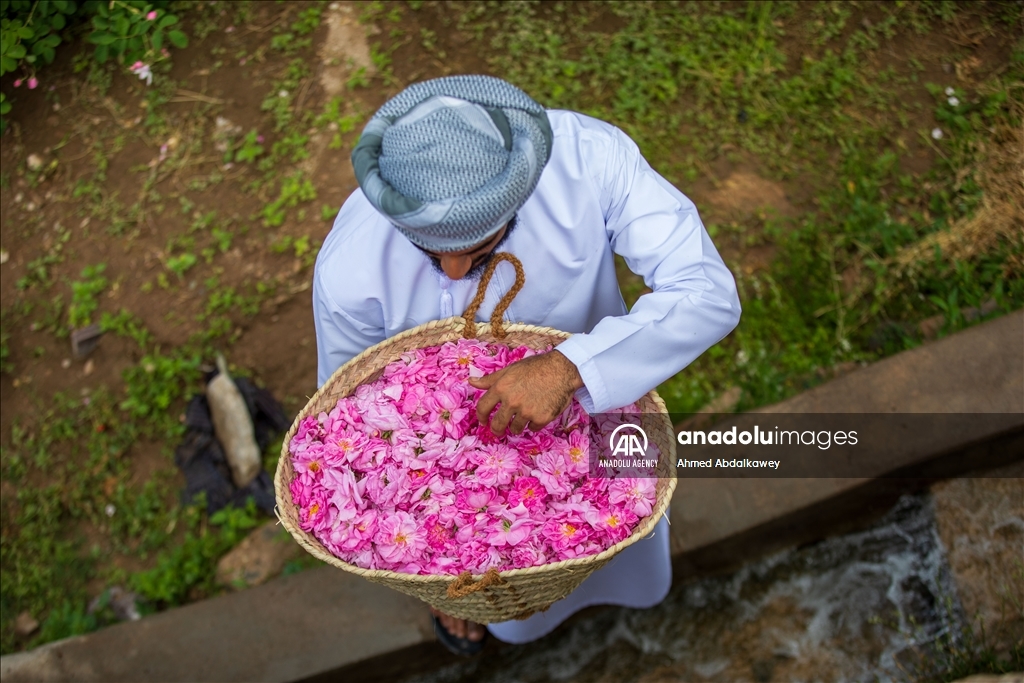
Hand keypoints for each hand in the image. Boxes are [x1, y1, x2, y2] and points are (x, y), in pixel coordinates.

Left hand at [469, 350, 583, 435]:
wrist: (562, 370)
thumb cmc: (536, 367)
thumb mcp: (511, 369)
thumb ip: (490, 379)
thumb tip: (471, 382)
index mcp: (501, 388)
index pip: (483, 407)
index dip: (481, 417)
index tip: (483, 421)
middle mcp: (512, 401)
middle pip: (497, 424)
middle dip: (497, 429)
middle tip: (499, 429)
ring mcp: (527, 411)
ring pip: (515, 428)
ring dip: (517, 425)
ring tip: (523, 417)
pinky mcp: (541, 418)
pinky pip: (532, 428)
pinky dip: (533, 423)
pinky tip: (538, 413)